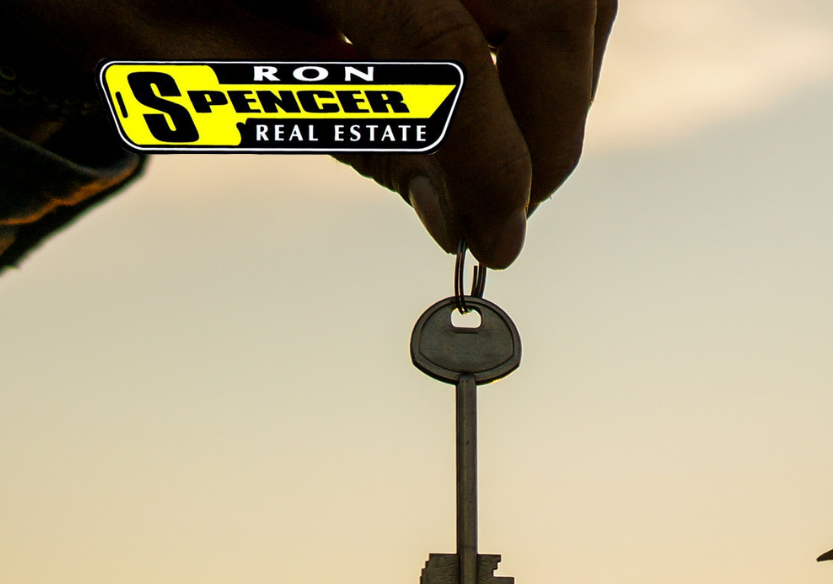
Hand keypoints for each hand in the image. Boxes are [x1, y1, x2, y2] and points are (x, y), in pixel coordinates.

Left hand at [0, 0, 615, 265]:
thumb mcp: (198, 58)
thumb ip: (340, 129)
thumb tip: (457, 214)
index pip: (442, 48)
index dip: (489, 160)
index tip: (497, 239)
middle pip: (547, 13)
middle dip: (549, 127)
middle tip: (512, 206)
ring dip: (562, 84)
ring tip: (512, 155)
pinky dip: (560, 37)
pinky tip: (512, 85)